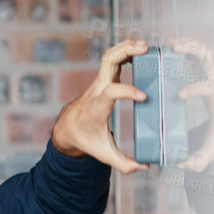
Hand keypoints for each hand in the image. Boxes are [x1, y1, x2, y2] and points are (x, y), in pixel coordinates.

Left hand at [50, 37, 150, 174]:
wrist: (67, 128)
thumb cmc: (86, 139)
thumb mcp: (103, 154)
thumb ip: (122, 163)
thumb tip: (144, 167)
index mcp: (97, 107)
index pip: (111, 92)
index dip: (127, 92)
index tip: (143, 97)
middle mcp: (97, 91)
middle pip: (108, 63)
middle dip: (125, 52)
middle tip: (145, 49)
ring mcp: (100, 82)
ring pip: (110, 56)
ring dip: (127, 47)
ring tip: (146, 45)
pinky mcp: (104, 79)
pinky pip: (114, 59)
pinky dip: (126, 51)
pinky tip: (141, 50)